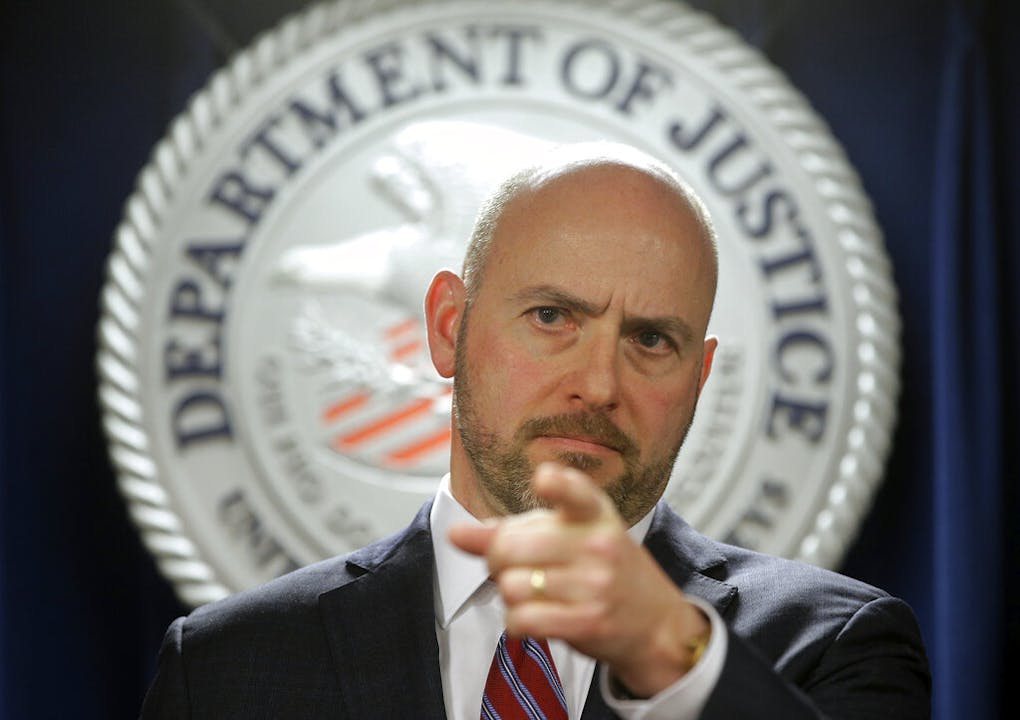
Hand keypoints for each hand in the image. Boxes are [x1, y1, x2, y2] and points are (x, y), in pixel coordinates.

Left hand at [448, 462, 709, 696]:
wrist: (657, 623)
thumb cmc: (603, 571)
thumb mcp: (569, 537)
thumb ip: (511, 530)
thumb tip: (455, 533)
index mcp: (594, 514)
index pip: (575, 490)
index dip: (556, 484)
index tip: (544, 479)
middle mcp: (598, 544)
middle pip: (510, 546)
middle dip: (496, 559)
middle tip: (510, 566)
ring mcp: (595, 585)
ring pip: (510, 585)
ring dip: (509, 594)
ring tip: (532, 592)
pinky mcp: (587, 622)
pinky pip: (522, 619)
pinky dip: (518, 621)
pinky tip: (535, 616)